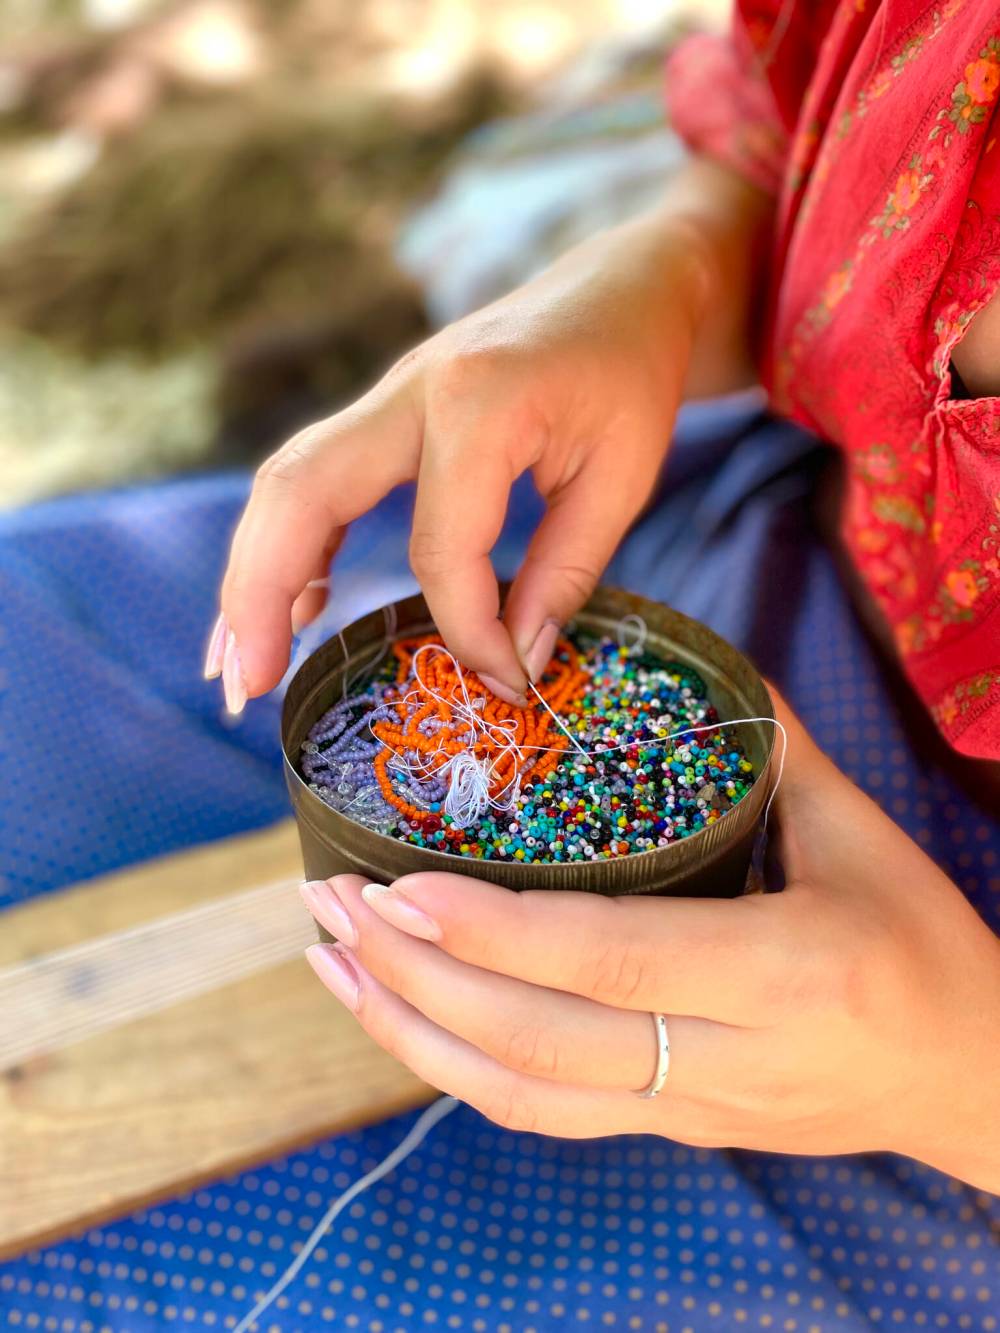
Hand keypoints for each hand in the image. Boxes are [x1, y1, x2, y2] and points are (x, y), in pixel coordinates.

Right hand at [204, 163, 754, 711]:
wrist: (622, 289)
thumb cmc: (633, 376)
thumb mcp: (624, 477)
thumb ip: (564, 574)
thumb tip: (512, 667)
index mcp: (479, 402)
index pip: (441, 548)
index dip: (467, 629)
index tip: (506, 682)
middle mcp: (410, 389)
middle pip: (300, 494)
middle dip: (258, 596)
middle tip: (247, 692)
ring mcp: (387, 395)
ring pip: (286, 482)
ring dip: (251, 575)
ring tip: (242, 667)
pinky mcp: (384, 412)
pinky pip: (313, 478)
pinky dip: (291, 546)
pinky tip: (300, 608)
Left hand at [300, 697, 999, 1189]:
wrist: (973, 1080)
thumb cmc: (923, 946)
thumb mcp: (861, 835)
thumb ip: (769, 748)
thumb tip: (688, 663)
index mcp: (784, 974)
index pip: (611, 960)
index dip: (495, 931)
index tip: (401, 884)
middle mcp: (728, 1060)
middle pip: (539, 1041)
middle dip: (416, 978)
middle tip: (328, 904)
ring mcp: (694, 1110)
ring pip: (524, 1097)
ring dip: (411, 1033)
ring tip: (330, 961)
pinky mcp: (675, 1129)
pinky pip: (546, 1117)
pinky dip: (458, 1070)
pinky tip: (401, 1019)